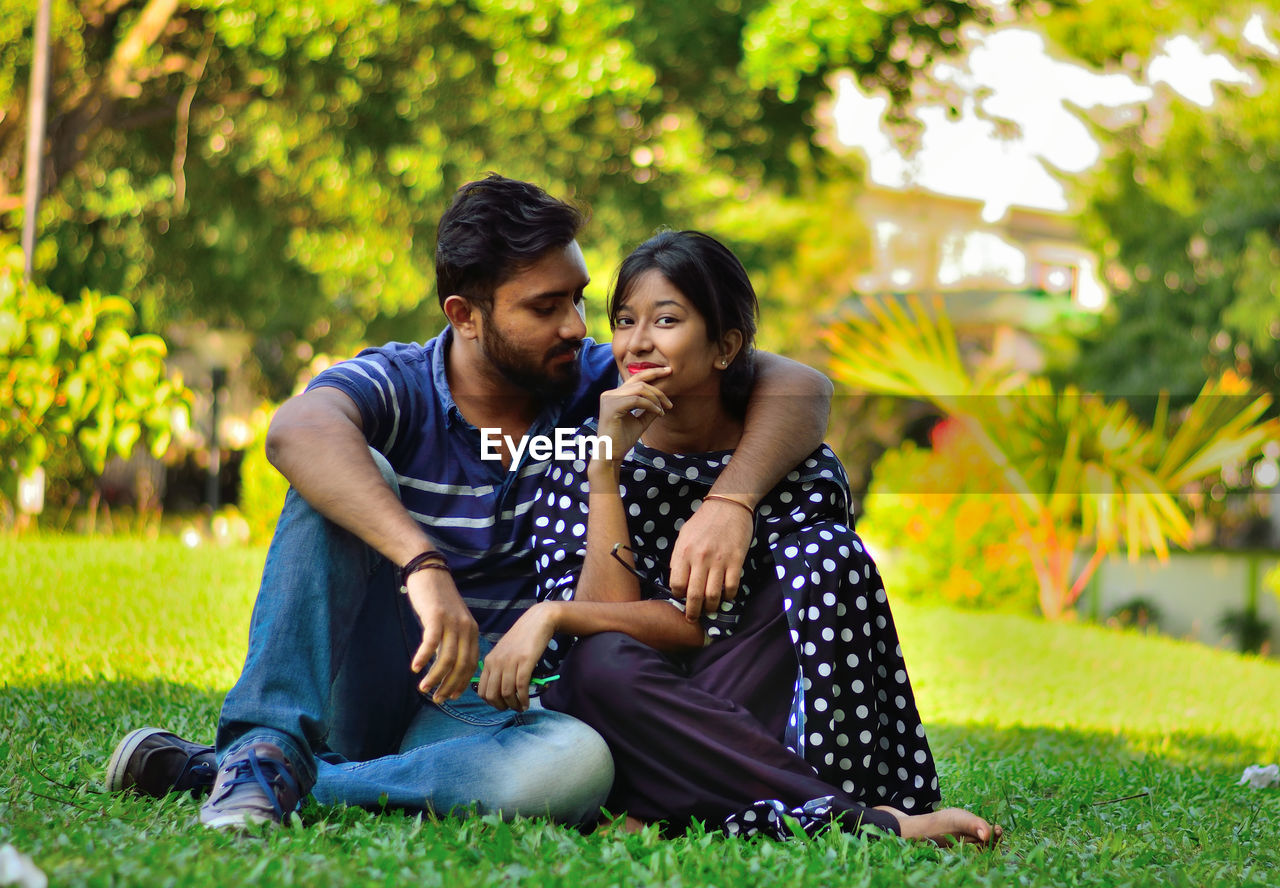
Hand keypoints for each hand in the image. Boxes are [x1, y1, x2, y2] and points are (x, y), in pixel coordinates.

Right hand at [405, 569, 479, 702]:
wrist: (429, 572)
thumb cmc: (437, 599)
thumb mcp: (450, 621)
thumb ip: (451, 641)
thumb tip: (446, 665)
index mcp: (472, 631)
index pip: (471, 664)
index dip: (462, 683)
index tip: (452, 697)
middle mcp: (466, 628)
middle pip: (461, 665)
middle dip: (449, 686)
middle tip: (437, 699)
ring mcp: (452, 622)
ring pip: (447, 658)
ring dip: (435, 677)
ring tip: (423, 689)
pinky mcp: (436, 616)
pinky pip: (431, 642)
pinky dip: (423, 657)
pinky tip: (415, 668)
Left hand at [476, 603, 557, 711]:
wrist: (537, 621)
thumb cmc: (521, 638)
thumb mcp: (503, 652)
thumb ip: (498, 668)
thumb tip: (499, 690)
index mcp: (489, 661)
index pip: (482, 691)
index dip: (491, 702)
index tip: (501, 705)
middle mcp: (496, 662)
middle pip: (492, 695)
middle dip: (501, 706)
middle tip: (511, 708)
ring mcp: (510, 662)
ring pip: (506, 693)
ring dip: (514, 705)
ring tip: (521, 707)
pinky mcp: (525, 661)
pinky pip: (521, 687)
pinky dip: (523, 699)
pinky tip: (527, 703)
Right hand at [595, 368, 671, 466]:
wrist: (611, 455)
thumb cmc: (623, 440)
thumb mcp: (640, 421)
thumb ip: (650, 410)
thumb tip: (663, 401)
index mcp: (615, 395)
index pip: (636, 378)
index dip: (653, 373)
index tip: (669, 372)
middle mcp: (610, 394)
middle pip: (640, 382)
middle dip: (658, 390)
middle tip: (670, 403)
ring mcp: (609, 398)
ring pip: (639, 389)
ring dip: (655, 399)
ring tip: (664, 410)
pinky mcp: (611, 406)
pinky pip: (636, 400)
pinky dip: (650, 405)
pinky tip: (658, 413)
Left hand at [668, 497, 752, 621]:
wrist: (728, 505)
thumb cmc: (704, 521)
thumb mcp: (684, 535)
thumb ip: (679, 557)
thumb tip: (677, 580)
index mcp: (683, 552)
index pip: (676, 585)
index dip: (678, 595)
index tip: (682, 597)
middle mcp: (700, 559)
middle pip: (694, 595)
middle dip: (692, 612)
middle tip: (692, 618)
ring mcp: (719, 561)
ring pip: (713, 596)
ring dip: (711, 608)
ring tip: (710, 609)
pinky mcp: (736, 561)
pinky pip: (731, 588)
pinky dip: (729, 597)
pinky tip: (726, 596)